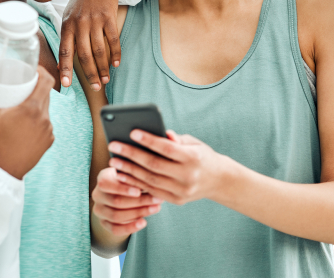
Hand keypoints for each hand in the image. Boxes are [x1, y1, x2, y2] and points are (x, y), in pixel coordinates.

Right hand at [0, 66, 54, 178]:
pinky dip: (38, 121)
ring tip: (22, 104)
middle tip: (21, 86)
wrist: (0, 174)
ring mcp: (48, 132)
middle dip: (36, 88)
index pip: (47, 81)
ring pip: (46, 110)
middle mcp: (45, 120)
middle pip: (46, 94)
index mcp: (32, 109)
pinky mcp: (48, 143)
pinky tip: (27, 123)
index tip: (32, 70)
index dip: (41, 71)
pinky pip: (46, 125)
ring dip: (37, 105)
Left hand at [59, 0, 120, 89]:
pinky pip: (113, 40)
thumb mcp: (69, 16)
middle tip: (95, 87)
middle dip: (90, 74)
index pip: (65, 50)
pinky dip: (115, 54)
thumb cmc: (81, 1)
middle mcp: (80, 24)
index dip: (65, 68)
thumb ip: (67, 38)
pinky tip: (116, 64)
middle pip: (84, 55)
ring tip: (105, 80)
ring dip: (103, 67)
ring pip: (99, 50)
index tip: (66, 84)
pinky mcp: (109, 17)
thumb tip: (62, 63)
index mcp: (67, 25)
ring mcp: (95, 20)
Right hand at [92, 166, 161, 234]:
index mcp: (102, 179)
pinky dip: (130, 227)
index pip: (106, 184)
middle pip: (116, 201)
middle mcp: (97, 195)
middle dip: (139, 202)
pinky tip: (144, 222)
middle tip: (157, 200)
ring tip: (156, 209)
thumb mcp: (132, 174)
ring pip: (116, 216)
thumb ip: (137, 177)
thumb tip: (153, 181)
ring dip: (138, 213)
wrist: (120, 194)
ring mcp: (99, 210)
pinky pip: (115, 229)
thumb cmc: (130, 179)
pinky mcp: (104, 223)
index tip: (139, 191)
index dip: (122, 189)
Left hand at [108, 130, 232, 205]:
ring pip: (149, 180)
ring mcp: (181, 191)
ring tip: (114, 161)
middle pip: (154, 165)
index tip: (132, 132)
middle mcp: (187, 176)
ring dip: (129, 171)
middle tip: (114, 146)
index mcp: (193, 158)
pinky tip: (123, 175)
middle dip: (131, 155)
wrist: (219, 181)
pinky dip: (135, 183)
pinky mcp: (176, 200)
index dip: (149, 141)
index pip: (167, 149)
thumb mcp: (194, 143)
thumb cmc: (202, 156)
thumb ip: (176, 139)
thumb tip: (160, 133)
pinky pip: (152, 191)